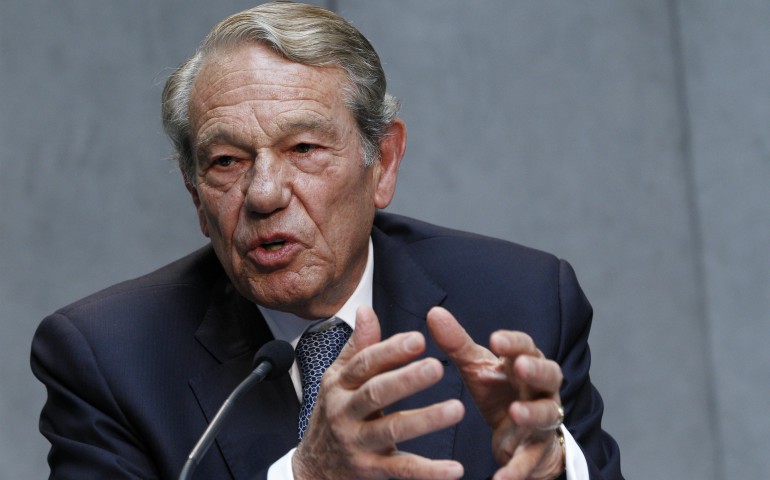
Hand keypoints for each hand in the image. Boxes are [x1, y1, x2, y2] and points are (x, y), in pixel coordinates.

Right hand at [293, 305, 464, 479]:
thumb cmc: (332, 416)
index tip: (419, 338)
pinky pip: (402, 470)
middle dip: (406, 380)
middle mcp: (345, 412)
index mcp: (340, 385)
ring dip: (425, 420)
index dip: (391, 350)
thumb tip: (365, 310)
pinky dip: (429, 471)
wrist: (312, 470)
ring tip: (456, 409)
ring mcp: (357, 444)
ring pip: (392, 430)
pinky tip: (454, 468)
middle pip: (376, 393)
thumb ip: (357, 348)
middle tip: (437, 367)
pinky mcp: (371, 471)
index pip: (365, 363)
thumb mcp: (337, 380)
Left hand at [426, 307, 564, 479]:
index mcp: (524, 364)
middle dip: (536, 370)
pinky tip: (500, 479)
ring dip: (533, 413)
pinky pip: (530, 460)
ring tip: (516, 413)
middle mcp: (540, 389)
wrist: (519, 435)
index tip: (496, 339)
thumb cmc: (499, 391)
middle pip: (548, 374)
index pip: (525, 347)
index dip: (514, 343)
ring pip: (547, 414)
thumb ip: (458, 344)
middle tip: (520, 367)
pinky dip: (517, 470)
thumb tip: (433, 312)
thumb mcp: (478, 368)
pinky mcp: (535, 451)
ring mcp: (541, 420)